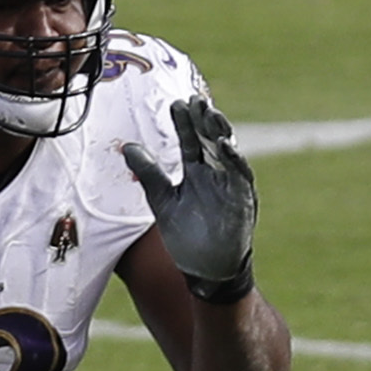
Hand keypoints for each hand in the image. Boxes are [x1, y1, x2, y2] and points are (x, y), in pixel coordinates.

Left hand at [123, 96, 257, 303]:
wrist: (206, 270)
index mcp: (195, 172)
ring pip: (227, 152)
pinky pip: (240, 175)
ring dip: (220, 132)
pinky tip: (224, 145)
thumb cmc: (188, 236)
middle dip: (204, 120)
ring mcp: (230, 185)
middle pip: (209, 140)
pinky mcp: (242, 200)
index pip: (190, 140)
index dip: (184, 122)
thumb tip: (127, 147)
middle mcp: (214, 174)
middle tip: (196, 100)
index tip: (177, 103)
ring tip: (211, 113)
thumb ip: (149, 173)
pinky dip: (234, 160)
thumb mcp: (162, 200)